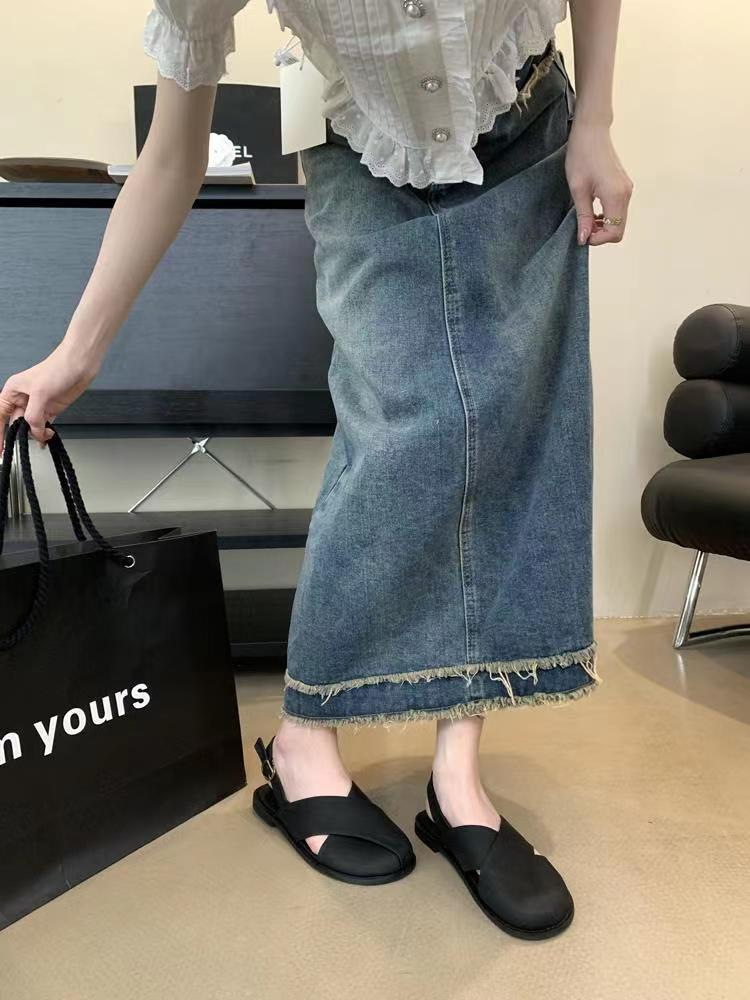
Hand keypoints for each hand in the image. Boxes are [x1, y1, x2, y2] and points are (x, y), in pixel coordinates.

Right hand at [0, 341, 99, 451]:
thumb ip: (33, 415)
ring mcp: (38, 404)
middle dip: (20, 434)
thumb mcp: (40, 393)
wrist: (80, 364)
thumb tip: (34, 431)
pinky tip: (48, 436)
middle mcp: (23, 398)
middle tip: (26, 443)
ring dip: (36, 434)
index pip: (0, 415)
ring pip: (31, 425)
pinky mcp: (51, 408)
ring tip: (44, 436)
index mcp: (13, 391)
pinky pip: (44, 425)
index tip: (0, 447)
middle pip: (16, 422)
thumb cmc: (57, 368)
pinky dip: (45, 432)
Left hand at [565, 118, 632, 245]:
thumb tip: (584, 239)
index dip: (598, 239)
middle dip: (601, 234)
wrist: (591, 131)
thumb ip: (584, 216)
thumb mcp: (578, 190)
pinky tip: (593, 210)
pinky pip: (619, 210)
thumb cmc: (582, 156)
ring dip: (603, 225)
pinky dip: (607, 216)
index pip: (614, 232)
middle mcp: (626, 194)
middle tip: (583, 227)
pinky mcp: (624, 186)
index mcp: (616, 196)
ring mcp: (627, 190)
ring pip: (619, 220)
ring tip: (586, 217)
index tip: (583, 234)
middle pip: (619, 229)